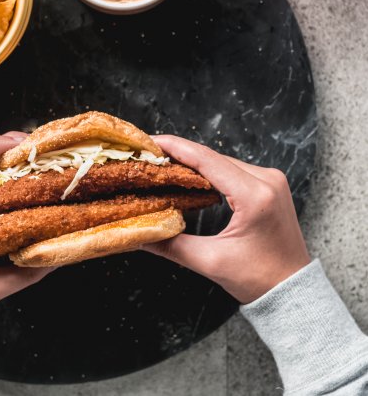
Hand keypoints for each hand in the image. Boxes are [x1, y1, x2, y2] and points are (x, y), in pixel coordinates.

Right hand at [145, 135, 309, 303]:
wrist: (294, 291)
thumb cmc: (260, 279)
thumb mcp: (211, 261)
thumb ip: (171, 245)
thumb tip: (139, 234)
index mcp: (255, 195)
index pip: (206, 160)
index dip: (175, 148)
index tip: (150, 142)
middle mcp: (267, 180)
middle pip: (212, 157)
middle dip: (179, 154)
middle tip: (149, 155)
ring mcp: (271, 180)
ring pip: (221, 161)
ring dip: (193, 161)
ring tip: (163, 163)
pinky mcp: (269, 185)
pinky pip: (232, 169)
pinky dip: (208, 170)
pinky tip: (189, 174)